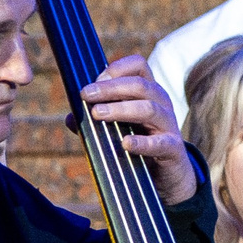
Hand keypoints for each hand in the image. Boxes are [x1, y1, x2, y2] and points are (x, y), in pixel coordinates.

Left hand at [76, 55, 195, 205]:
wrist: (169, 176)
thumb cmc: (141, 145)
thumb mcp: (120, 128)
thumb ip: (97, 122)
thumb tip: (70, 118)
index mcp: (149, 92)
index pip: (138, 66)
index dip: (116, 69)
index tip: (94, 81)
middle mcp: (161, 103)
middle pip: (140, 85)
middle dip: (110, 88)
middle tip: (86, 95)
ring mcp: (169, 125)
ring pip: (149, 108)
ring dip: (120, 109)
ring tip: (97, 114)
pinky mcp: (173, 148)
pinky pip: (159, 143)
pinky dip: (142, 143)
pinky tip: (125, 144)